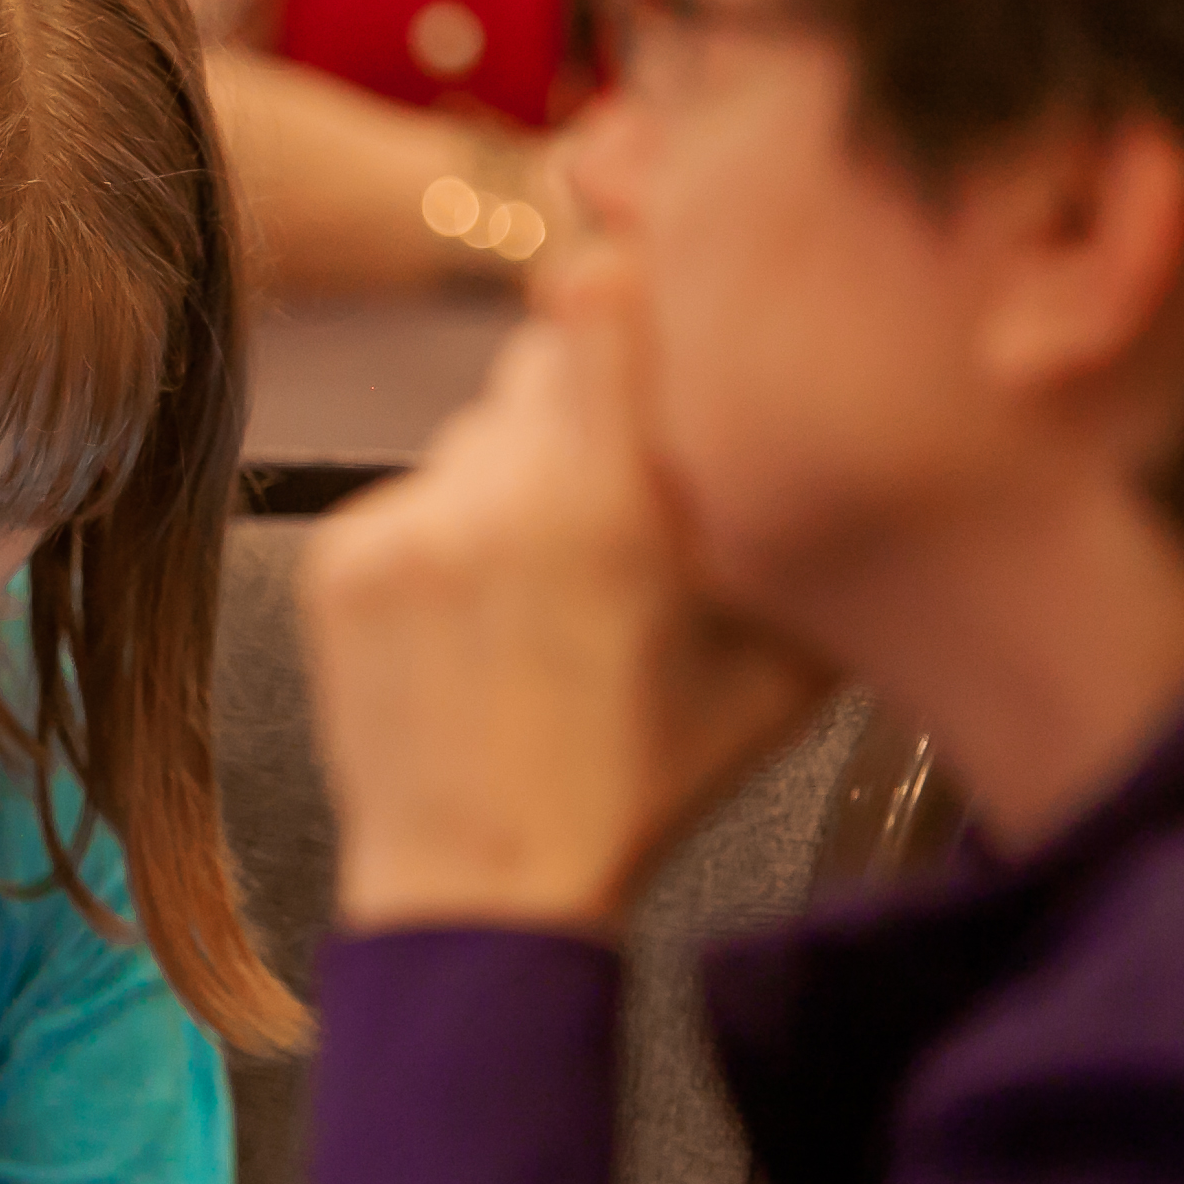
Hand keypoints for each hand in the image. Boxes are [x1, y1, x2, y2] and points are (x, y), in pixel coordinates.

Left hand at [293, 248, 833, 933]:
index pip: (597, 295)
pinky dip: (442, 541)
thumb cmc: (644, 784)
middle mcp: (494, 497)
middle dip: (582, 416)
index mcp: (607, 504)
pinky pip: (409, 498)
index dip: (628, 299)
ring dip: (511, 483)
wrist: (482, 888)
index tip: (652, 324)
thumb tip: (845, 411)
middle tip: (612, 510)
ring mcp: (403, 526)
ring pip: (472, 437)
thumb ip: (798, 524)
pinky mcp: (339, 561)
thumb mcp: (777, 664)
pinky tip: (475, 627)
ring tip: (540, 593)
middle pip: (538, 366)